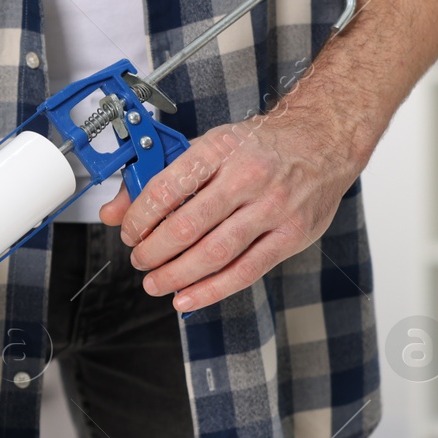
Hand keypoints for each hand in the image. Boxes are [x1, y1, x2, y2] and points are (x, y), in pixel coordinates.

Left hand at [98, 102, 360, 312]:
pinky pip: (246, 270)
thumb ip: (157, 177)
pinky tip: (188, 297)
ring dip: (177, 275)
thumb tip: (115, 211)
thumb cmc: (261, 145)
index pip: (167, 188)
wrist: (323, 140)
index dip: (139, 218)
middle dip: (154, 251)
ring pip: (215, 253)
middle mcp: (247, 177)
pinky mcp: (291, 235)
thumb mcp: (207, 146)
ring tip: (156, 283)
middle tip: (140, 260)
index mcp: (219, 149)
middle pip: (188, 226)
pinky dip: (212, 289)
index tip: (129, 232)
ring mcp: (272, 207)